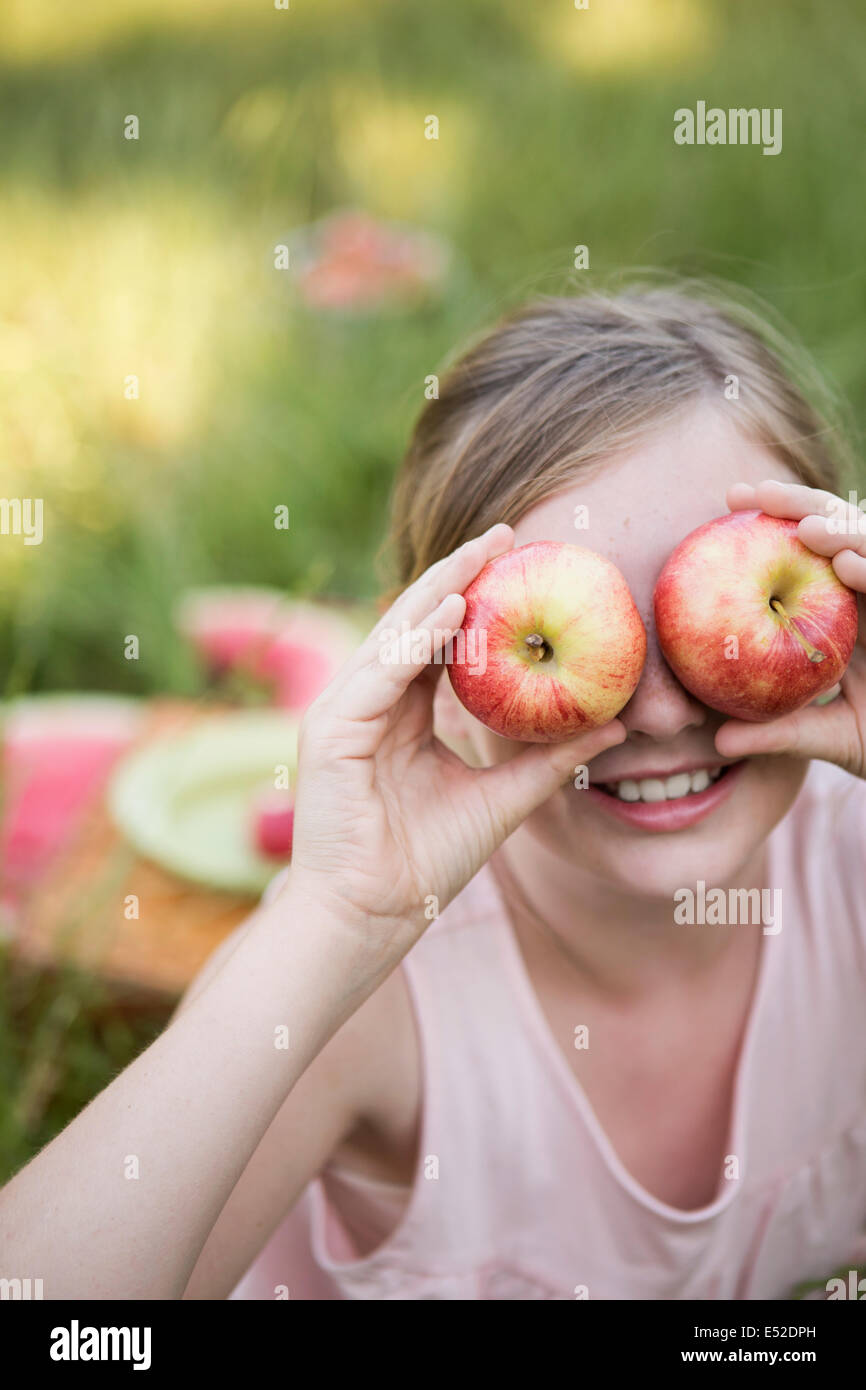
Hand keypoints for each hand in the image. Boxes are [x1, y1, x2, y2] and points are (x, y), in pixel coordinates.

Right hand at [282, 523, 625, 973]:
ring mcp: (345, 711)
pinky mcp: (332, 728)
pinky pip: (381, 669)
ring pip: (397, 632)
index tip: (522, 563)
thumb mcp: (501, 800)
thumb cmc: (424, 864)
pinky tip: (456, 606)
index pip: (438, 641)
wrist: (372, 917)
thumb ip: (549, 761)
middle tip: (507, 533)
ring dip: (441, 587)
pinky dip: (418, 636)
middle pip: (416, 622)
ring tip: (486, 551)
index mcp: (398, 714)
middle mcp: (369, 702)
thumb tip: (612, 728)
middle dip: (460, 573)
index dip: (477, 599)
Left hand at [716, 479, 865, 775]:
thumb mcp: (830, 737)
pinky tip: (849, 567)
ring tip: (807, 533)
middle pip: (839, 531)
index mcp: (843, 611)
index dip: (773, 520)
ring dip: (844, 531)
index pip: (807, 550)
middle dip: (800, 504)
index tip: (729, 501)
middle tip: (757, 494)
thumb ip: (779, 734)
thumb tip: (716, 743)